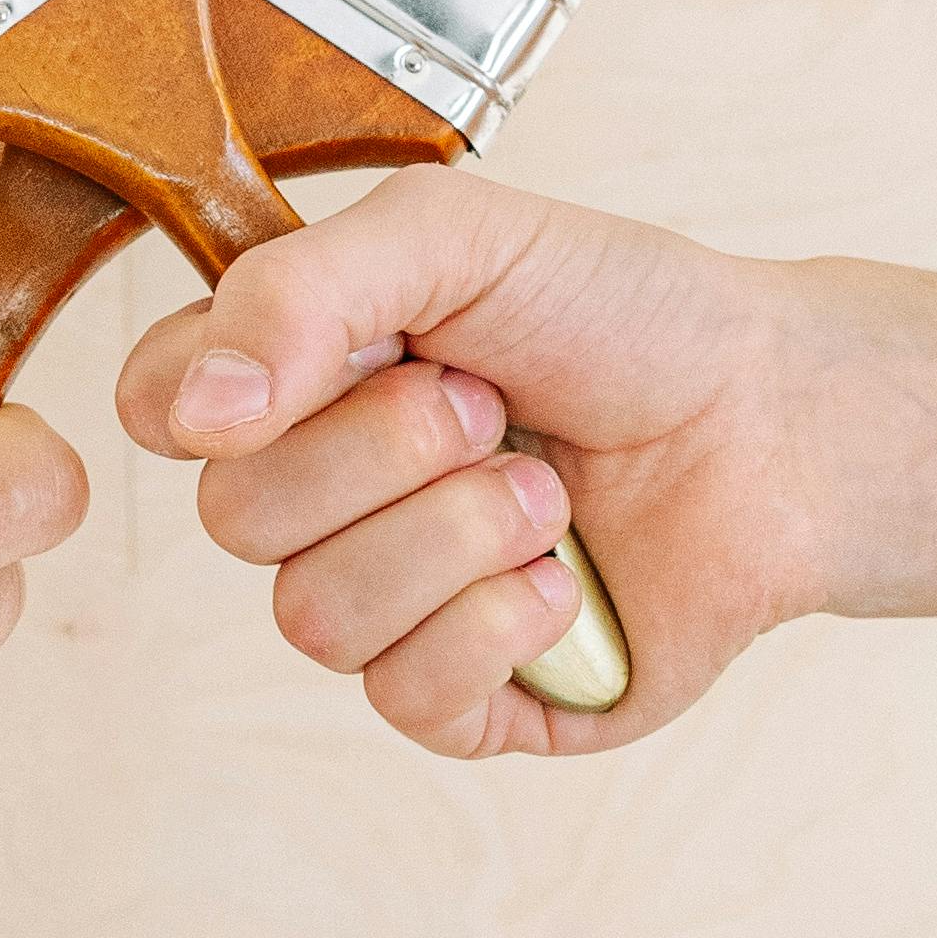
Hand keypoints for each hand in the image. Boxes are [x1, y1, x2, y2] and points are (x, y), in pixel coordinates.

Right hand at [118, 180, 826, 761]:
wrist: (777, 420)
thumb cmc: (625, 317)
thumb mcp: (459, 237)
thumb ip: (302, 288)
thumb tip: (194, 407)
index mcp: (299, 379)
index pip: (159, 406)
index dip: (214, 395)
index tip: (336, 355)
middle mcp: (325, 499)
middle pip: (235, 518)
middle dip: (388, 449)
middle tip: (493, 404)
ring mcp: (390, 607)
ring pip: (315, 617)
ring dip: (457, 535)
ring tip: (549, 489)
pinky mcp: (467, 701)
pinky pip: (406, 697)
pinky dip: (497, 624)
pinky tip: (565, 579)